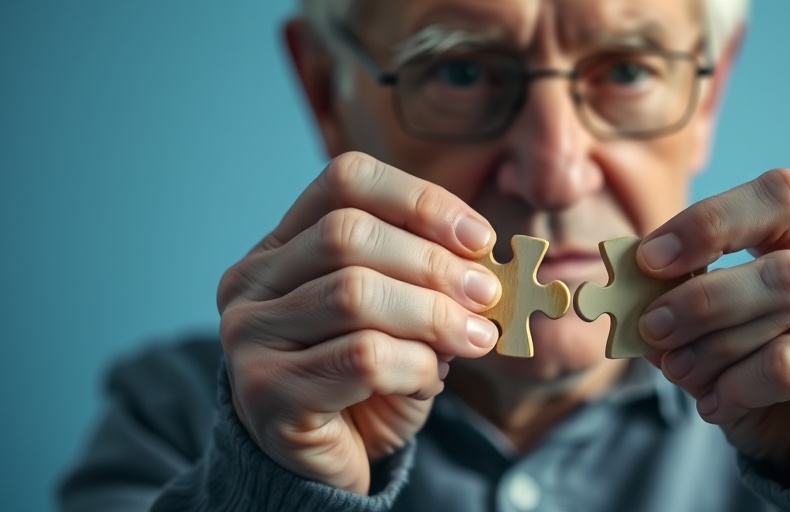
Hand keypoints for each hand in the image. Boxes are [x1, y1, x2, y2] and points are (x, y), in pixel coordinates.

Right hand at [216, 152, 500, 493]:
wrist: (324, 464)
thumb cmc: (366, 383)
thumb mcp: (402, 320)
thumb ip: (429, 285)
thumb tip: (484, 267)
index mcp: (282, 246)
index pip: (345, 182)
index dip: (419, 200)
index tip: (478, 237)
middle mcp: (252, 283)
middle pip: (348, 235)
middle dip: (434, 263)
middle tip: (487, 294)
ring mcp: (249, 336)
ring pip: (354, 294)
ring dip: (433, 315)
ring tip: (474, 338)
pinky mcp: (265, 391)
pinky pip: (360, 358)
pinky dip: (415, 364)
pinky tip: (432, 378)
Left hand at [638, 169, 789, 486]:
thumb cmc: (781, 383)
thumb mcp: (735, 331)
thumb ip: (695, 300)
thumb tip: (633, 286)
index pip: (784, 197)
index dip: (711, 220)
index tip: (650, 258)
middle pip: (785, 262)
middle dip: (703, 296)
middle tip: (652, 326)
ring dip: (715, 343)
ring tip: (679, 371)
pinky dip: (739, 383)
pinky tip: (718, 404)